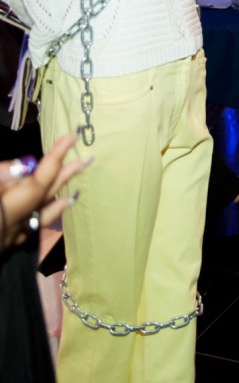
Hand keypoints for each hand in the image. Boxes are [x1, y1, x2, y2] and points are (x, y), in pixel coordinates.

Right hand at [0, 133, 89, 251]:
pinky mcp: (1, 247)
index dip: (57, 155)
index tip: (71, 135)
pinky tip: (44, 215)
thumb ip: (1, 175)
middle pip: (45, 195)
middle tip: (85, 157)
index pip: (40, 176)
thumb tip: (25, 166)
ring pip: (40, 216)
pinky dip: (40, 218)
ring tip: (75, 190)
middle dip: (65, 175)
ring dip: (58, 200)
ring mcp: (8, 239)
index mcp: (7, 208)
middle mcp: (13, 225)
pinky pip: (29, 230)